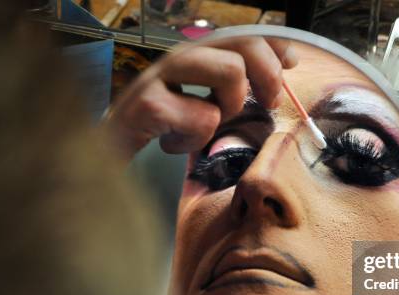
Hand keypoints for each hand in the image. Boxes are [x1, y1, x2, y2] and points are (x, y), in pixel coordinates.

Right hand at [104, 37, 297, 160]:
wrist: (107, 155)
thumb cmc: (163, 130)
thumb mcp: (205, 107)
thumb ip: (235, 90)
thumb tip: (280, 72)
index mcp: (195, 56)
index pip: (242, 35)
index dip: (273, 45)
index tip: (291, 63)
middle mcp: (179, 57)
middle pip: (242, 44)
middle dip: (267, 74)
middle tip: (268, 102)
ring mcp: (161, 76)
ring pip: (229, 71)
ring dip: (232, 105)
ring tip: (211, 121)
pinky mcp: (149, 104)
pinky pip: (202, 118)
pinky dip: (196, 138)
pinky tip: (173, 142)